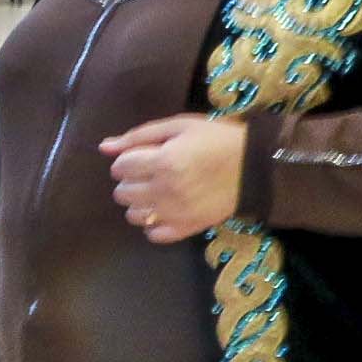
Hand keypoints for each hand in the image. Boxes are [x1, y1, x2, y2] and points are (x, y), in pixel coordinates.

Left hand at [101, 114, 246, 242]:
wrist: (257, 165)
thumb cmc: (218, 139)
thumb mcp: (180, 126)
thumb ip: (138, 136)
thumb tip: (104, 147)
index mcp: (163, 162)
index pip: (120, 168)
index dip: (128, 160)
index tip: (143, 157)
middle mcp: (165, 191)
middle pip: (122, 193)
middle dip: (131, 181)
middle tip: (151, 173)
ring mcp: (176, 213)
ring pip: (133, 215)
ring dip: (139, 203)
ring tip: (158, 191)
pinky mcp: (187, 228)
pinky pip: (154, 234)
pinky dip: (153, 224)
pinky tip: (165, 210)